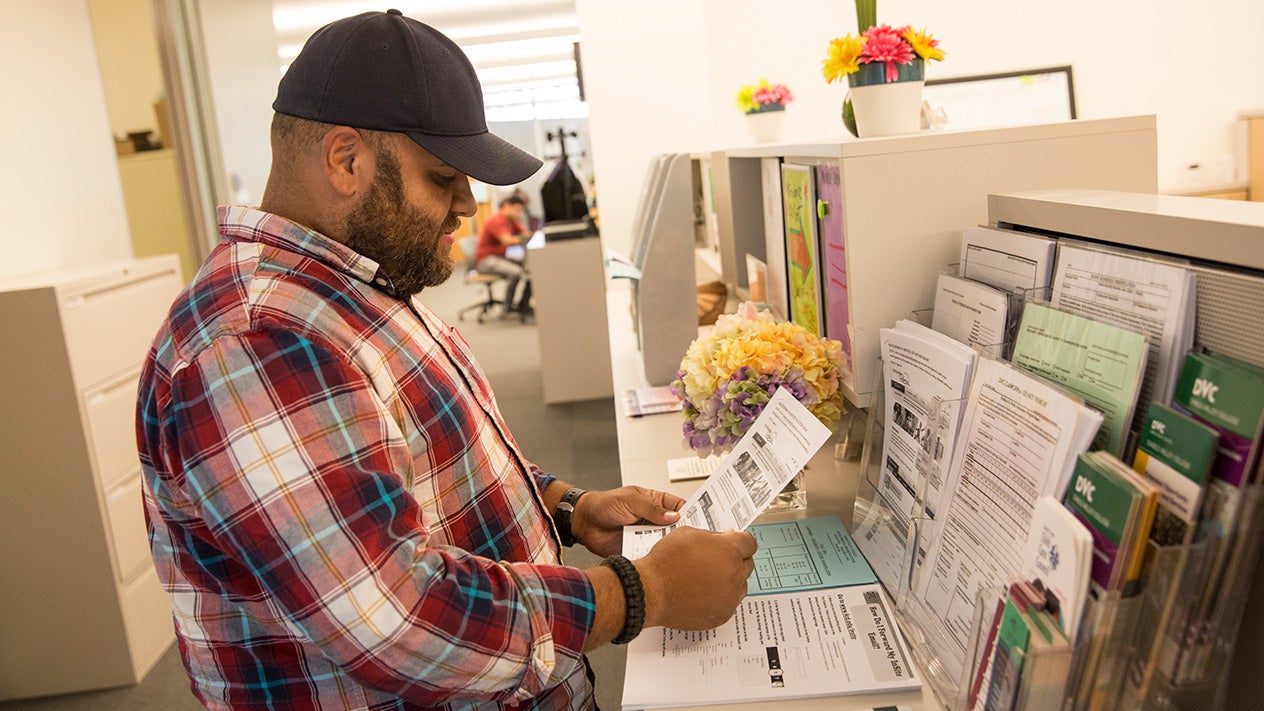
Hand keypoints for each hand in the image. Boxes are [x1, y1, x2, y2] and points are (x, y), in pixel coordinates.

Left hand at [572, 486, 683, 556]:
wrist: (583, 522)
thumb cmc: (604, 504)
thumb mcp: (630, 500)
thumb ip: (652, 509)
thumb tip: (674, 516)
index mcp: (655, 502)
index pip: (680, 507)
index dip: (692, 513)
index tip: (702, 521)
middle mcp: (653, 520)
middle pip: (676, 528)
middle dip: (684, 534)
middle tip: (693, 540)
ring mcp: (646, 535)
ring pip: (665, 543)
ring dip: (669, 547)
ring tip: (678, 552)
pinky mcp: (637, 550)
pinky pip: (651, 555)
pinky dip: (655, 559)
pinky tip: (661, 561)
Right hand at [636, 527, 756, 629]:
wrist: (651, 591)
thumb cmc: (665, 562)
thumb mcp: (687, 533)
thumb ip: (711, 535)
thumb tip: (722, 539)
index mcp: (729, 550)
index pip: (750, 543)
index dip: (740, 542)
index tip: (735, 544)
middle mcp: (734, 573)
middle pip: (748, 565)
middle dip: (736, 560)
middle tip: (717, 560)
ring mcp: (730, 597)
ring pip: (740, 586)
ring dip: (730, 581)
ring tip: (707, 579)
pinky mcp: (722, 614)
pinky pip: (729, 604)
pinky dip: (720, 599)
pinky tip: (703, 593)